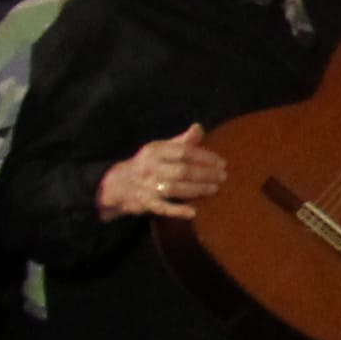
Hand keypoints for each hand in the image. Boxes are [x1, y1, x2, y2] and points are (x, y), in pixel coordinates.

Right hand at [99, 128, 220, 220]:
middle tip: (223, 177)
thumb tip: (199, 127)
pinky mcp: (145, 203)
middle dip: (205, 174)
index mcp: (155, 151)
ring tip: (215, 189)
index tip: (222, 162)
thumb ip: (182, 141)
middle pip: (182, 171)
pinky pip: (162, 207)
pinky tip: (193, 212)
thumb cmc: (148, 164)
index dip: (205, 157)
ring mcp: (147, 186)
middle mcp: (150, 167)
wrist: (117, 184)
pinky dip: (177, 210)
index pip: (183, 152)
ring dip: (196, 189)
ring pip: (174, 188)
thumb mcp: (160, 148)